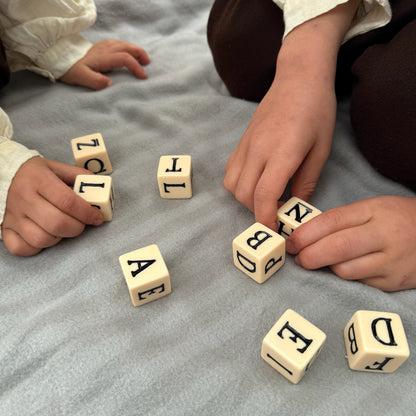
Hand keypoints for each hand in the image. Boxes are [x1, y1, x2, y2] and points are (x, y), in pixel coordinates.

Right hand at [1, 157, 103, 255]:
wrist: (1, 175)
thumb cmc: (34, 174)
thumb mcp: (56, 167)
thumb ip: (78, 175)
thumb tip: (99, 186)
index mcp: (38, 180)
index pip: (68, 201)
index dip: (87, 213)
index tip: (97, 218)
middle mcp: (23, 198)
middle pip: (56, 223)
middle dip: (77, 228)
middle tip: (82, 224)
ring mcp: (13, 216)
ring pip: (41, 239)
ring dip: (59, 238)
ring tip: (62, 228)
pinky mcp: (5, 229)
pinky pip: (22, 248)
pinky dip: (37, 247)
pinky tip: (45, 236)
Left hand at [59, 39, 150, 89]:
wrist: (59, 58)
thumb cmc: (70, 69)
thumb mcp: (81, 78)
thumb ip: (96, 82)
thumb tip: (110, 84)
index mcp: (102, 57)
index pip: (124, 59)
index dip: (136, 67)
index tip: (143, 77)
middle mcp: (104, 49)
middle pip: (127, 47)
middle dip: (139, 54)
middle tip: (148, 63)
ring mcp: (102, 46)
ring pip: (123, 44)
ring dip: (135, 50)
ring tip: (143, 58)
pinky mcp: (100, 47)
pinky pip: (118, 44)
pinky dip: (127, 48)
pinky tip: (129, 53)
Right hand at [223, 0, 359, 230]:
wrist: (298, 77)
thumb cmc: (316, 111)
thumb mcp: (321, 149)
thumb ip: (306, 181)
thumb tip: (296, 206)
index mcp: (282, 152)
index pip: (264, 194)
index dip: (265, 218)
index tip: (273, 231)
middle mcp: (258, 150)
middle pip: (244, 194)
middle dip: (257, 211)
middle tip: (275, 213)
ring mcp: (245, 144)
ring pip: (231, 184)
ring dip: (245, 198)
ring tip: (265, 196)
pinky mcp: (240, 141)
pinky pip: (230, 170)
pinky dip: (238, 183)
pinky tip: (256, 179)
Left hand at [286, 196, 415, 290]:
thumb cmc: (397, 218)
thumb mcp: (373, 208)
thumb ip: (343, 220)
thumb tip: (307, 234)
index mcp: (373, 211)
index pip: (333, 221)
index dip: (306, 233)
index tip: (291, 242)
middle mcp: (383, 235)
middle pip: (338, 247)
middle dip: (310, 255)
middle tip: (298, 258)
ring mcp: (391, 260)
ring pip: (346, 269)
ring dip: (327, 268)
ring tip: (321, 262)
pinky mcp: (395, 281)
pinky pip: (361, 282)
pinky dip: (347, 277)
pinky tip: (345, 268)